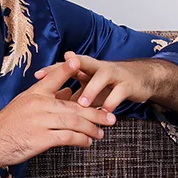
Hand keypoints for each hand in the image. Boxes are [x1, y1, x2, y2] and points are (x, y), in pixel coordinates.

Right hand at [0, 57, 116, 177]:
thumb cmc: (4, 127)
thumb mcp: (23, 106)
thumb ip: (45, 98)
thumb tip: (67, 92)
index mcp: (33, 94)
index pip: (54, 77)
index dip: (68, 69)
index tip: (82, 63)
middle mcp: (38, 104)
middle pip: (74, 105)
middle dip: (96, 112)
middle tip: (110, 116)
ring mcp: (39, 121)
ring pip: (74, 121)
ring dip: (91, 128)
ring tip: (101, 132)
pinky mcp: (40, 139)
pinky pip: (67, 137)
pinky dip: (81, 140)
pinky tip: (87, 142)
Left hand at [34, 50, 155, 113]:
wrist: (141, 79)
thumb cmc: (109, 85)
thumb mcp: (88, 87)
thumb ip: (70, 94)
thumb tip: (48, 106)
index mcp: (87, 68)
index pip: (66, 65)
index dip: (52, 69)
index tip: (37, 76)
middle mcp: (99, 67)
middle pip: (83, 63)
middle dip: (70, 69)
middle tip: (58, 82)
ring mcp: (115, 74)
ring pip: (101, 78)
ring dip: (91, 91)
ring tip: (81, 105)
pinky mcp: (128, 85)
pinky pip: (118, 94)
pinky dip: (111, 104)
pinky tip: (104, 115)